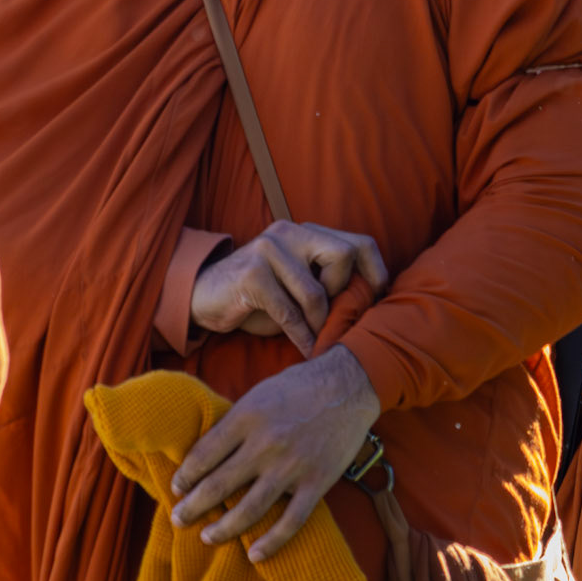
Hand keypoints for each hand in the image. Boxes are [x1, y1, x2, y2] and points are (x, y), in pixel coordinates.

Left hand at [170, 344, 380, 561]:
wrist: (349, 385)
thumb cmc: (298, 387)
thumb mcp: (258, 394)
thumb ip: (235, 423)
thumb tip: (205, 453)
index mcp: (247, 417)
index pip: (204, 454)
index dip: (185, 476)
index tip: (176, 488)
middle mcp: (266, 444)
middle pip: (219, 484)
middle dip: (193, 506)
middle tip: (178, 519)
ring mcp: (292, 466)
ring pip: (249, 509)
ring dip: (223, 529)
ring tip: (206, 537)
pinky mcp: (317, 482)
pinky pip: (291, 520)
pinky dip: (271, 542)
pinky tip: (254, 555)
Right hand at [189, 220, 386, 356]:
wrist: (203, 297)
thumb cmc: (258, 297)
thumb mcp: (298, 285)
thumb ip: (327, 284)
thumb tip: (368, 304)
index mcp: (305, 232)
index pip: (357, 242)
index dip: (375, 271)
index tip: (378, 298)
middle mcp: (289, 233)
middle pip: (344, 255)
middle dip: (343, 293)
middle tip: (333, 315)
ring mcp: (268, 249)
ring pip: (315, 292)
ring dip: (318, 324)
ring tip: (316, 338)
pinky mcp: (251, 274)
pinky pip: (289, 312)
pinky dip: (300, 336)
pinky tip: (305, 348)